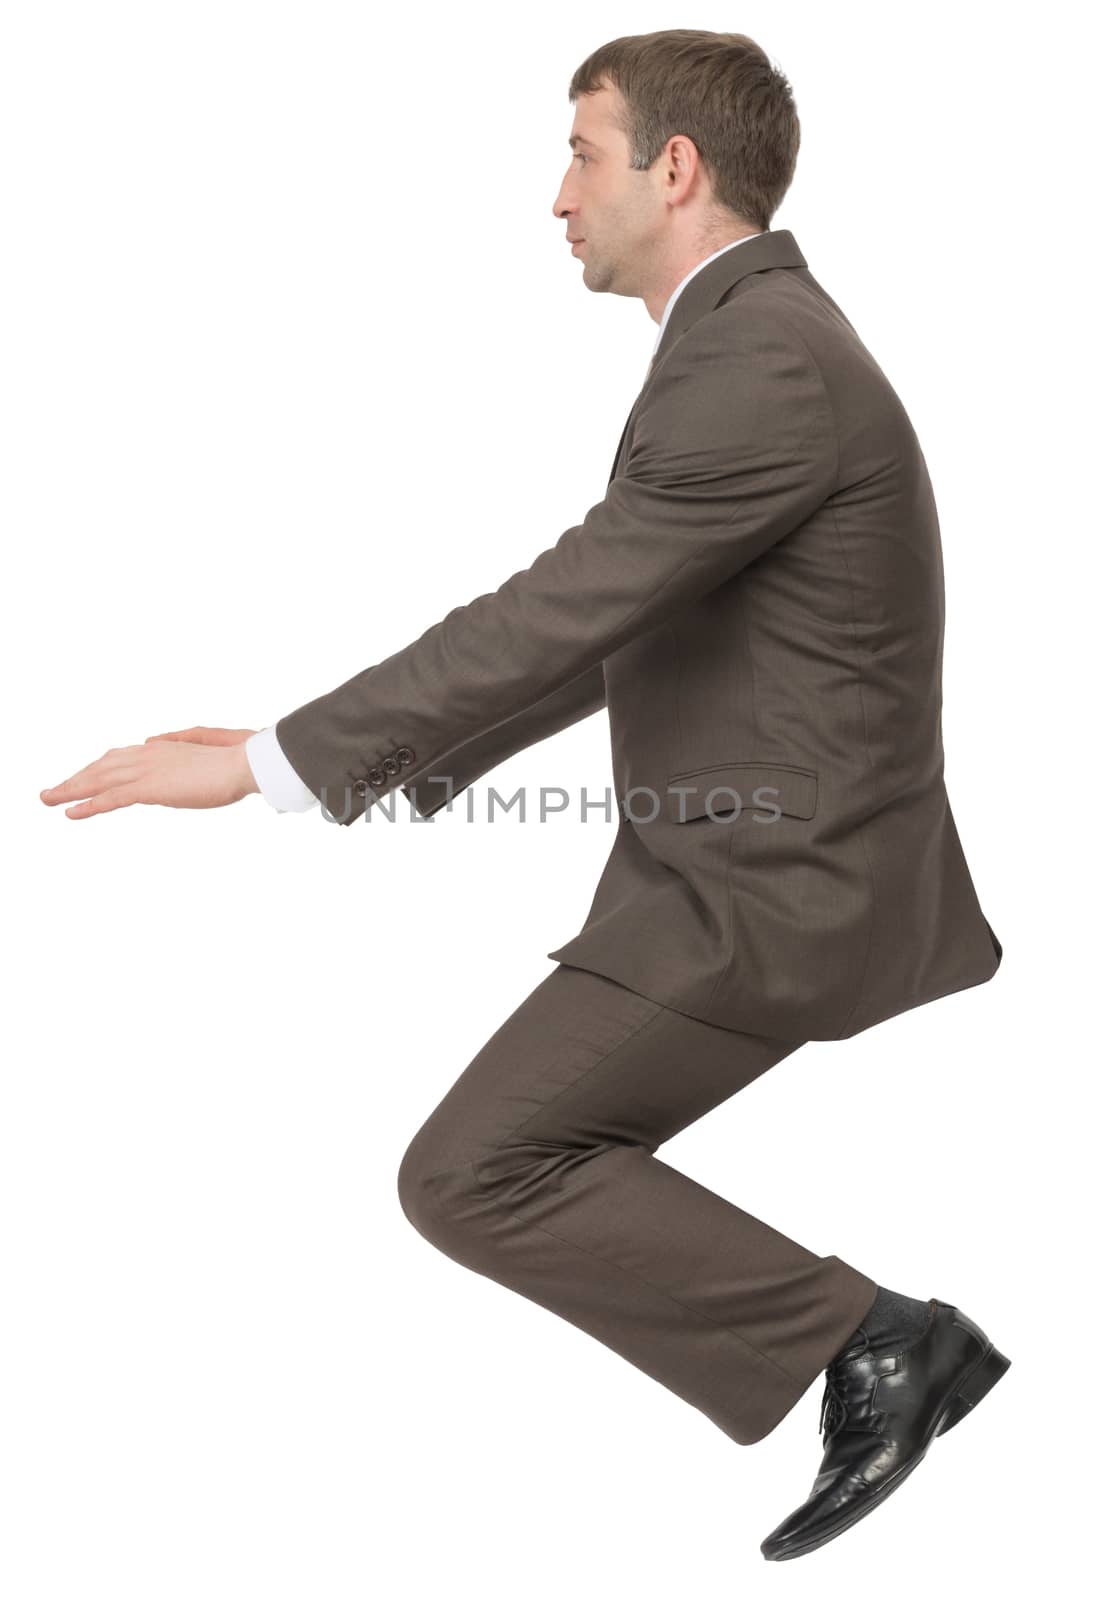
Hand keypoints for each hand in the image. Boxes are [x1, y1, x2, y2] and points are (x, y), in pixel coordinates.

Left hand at [39, 725, 261, 819]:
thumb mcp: (205, 744)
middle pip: (100, 766)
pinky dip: (87, 805)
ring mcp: (147, 770)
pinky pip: (110, 798)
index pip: (118, 757)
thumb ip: (178, 740)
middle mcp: (148, 754)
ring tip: (48, 800)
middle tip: (51, 791)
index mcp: (162, 747)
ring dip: (69, 790)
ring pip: (97, 780)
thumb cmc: (235, 757)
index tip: (81, 777)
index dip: (96, 768)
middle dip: (74, 778)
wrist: (246, 763)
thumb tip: (151, 739)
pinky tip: (70, 813)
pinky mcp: (150, 789)